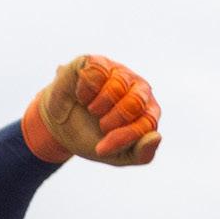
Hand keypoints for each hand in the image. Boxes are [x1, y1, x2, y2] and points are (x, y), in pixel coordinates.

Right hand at [22, 55, 160, 167]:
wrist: (62, 128)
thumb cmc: (95, 139)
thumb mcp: (119, 156)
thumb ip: (142, 153)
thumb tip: (157, 137)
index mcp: (148, 111)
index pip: (147, 123)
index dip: (121, 138)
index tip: (101, 148)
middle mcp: (138, 87)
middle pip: (135, 102)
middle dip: (112, 121)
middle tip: (101, 125)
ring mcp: (120, 71)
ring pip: (116, 86)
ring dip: (98, 106)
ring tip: (92, 110)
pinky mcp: (98, 62)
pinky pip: (96, 73)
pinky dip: (84, 92)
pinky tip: (82, 96)